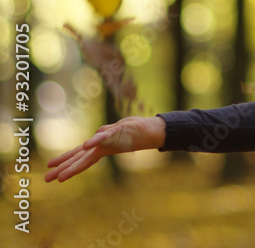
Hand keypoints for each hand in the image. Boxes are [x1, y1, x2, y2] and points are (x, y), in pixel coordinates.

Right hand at [45, 116, 165, 182]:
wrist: (149, 131)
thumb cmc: (129, 133)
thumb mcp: (111, 135)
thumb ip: (100, 140)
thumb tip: (88, 145)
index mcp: (99, 149)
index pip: (80, 159)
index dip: (67, 167)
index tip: (55, 177)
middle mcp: (102, 147)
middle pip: (80, 159)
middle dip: (65, 169)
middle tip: (48, 179)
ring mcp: (108, 141)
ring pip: (89, 153)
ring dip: (75, 163)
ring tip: (62, 174)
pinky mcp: (117, 132)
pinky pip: (105, 135)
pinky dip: (96, 140)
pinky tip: (86, 144)